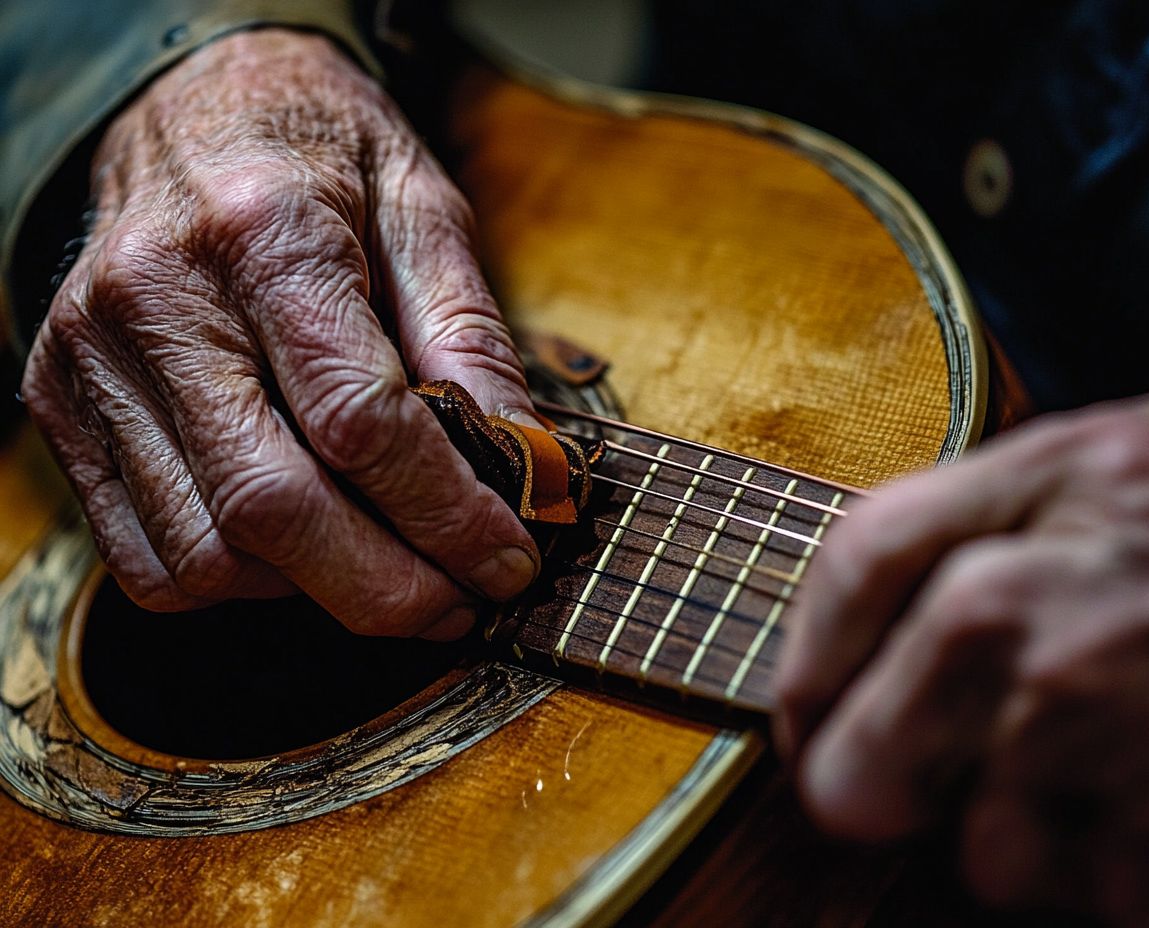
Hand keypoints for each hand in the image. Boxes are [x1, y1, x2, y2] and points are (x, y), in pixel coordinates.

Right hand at [21, 29, 538, 637]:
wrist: (191, 109)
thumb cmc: (322, 157)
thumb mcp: (424, 208)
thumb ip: (469, 337)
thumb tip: (523, 466)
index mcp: (265, 232)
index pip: (361, 421)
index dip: (448, 515)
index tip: (510, 561)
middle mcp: (158, 301)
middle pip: (273, 507)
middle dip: (387, 589)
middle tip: (461, 604)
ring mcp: (91, 361)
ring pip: (205, 553)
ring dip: (316, 591)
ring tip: (390, 568)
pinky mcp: (62, 407)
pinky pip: (147, 558)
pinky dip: (238, 584)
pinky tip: (300, 550)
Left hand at [774, 374, 1148, 923]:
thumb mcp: (1111, 450)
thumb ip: (964, 514)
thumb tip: (848, 616)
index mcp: (1025, 519)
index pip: (842, 593)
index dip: (802, 668)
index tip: (809, 713)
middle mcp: (1047, 643)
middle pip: (858, 778)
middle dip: (879, 779)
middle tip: (929, 764)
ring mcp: (1125, 765)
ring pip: (987, 861)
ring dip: (1027, 829)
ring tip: (1121, 754)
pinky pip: (1097, 905)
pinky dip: (1126, 875)